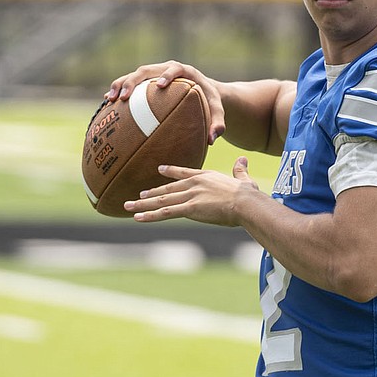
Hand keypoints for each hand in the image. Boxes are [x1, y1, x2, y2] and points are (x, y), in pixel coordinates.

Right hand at [106, 60, 224, 145]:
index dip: (166, 75)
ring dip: (121, 85)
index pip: (174, 69)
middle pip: (146, 70)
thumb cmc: (210, 101)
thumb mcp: (217, 110)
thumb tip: (212, 140)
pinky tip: (108, 103)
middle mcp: (166, 69)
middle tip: (125, 97)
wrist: (203, 91)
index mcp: (185, 71)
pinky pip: (130, 83)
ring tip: (111, 100)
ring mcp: (154, 73)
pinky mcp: (146, 81)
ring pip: (134, 75)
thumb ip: (218, 123)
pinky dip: (119, 90)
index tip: (159, 85)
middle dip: (133, 81)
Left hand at [124, 157, 259, 225]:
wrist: (245, 203)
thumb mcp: (243, 180)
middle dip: (152, 192)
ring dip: (144, 204)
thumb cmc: (247, 194)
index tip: (160, 169)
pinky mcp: (189, 209)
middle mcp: (194, 184)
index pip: (184, 172)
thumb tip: (243, 160)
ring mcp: (190, 195)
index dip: (171, 171)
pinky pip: (164, 212)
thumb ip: (240, 170)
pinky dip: (150, 215)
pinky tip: (137, 217)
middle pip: (168, 188)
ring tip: (129, 206)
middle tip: (139, 195)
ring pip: (161, 199)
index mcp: (206, 176)